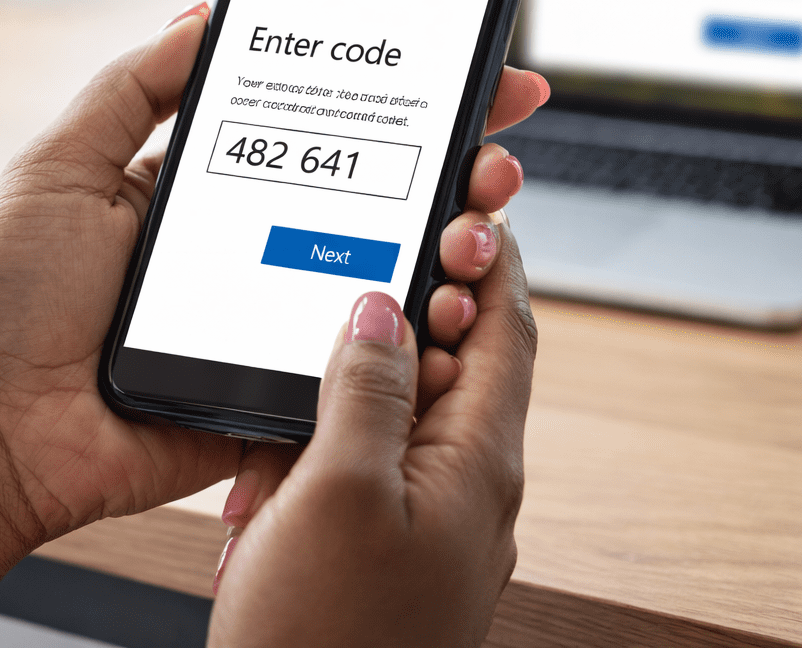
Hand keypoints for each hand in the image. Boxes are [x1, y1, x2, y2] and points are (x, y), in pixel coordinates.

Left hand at [0, 3, 546, 647]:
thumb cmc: (6, 297)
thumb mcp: (62, 162)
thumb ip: (136, 85)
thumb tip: (206, 11)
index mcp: (204, 193)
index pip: (320, 134)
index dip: (398, 103)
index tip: (471, 74)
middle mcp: (249, 252)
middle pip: (373, 206)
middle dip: (451, 172)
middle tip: (498, 150)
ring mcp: (267, 325)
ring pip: (382, 284)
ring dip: (449, 248)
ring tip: (480, 218)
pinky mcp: (274, 396)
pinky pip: (356, 369)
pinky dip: (414, 342)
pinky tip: (455, 301)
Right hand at [208, 231, 536, 647]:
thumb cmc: (324, 640)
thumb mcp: (338, 491)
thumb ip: (366, 388)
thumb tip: (383, 305)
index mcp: (479, 464)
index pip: (507, 329)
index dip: (490, 256)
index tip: (468, 197)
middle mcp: (469, 488)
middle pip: (464, 360)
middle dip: (429, 295)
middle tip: (392, 241)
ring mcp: (431, 520)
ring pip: (413, 407)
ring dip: (374, 363)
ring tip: (322, 338)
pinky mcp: (388, 546)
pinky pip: (378, 459)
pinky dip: (343, 424)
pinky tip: (295, 427)